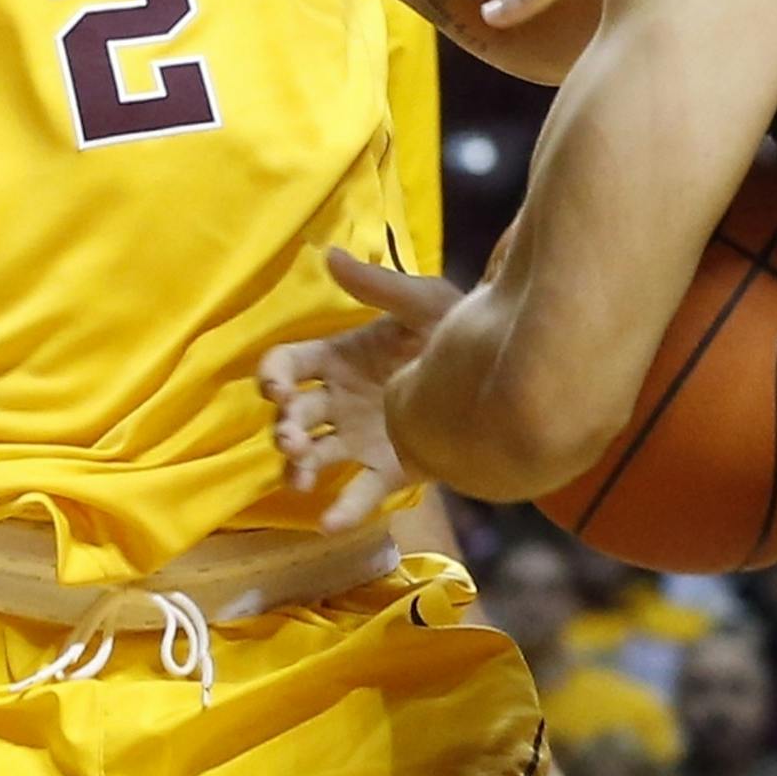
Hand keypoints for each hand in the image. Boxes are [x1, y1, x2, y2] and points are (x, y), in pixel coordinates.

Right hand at [259, 251, 461, 532]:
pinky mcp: (387, 470)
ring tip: (303, 475)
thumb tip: (330, 254)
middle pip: (295, 415)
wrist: (503, 375)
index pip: (288, 365)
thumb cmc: (454, 330)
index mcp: (339, 357)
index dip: (273, 375)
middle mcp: (339, 401)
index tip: (275, 386)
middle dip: (285, 426)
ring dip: (299, 467)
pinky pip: (358, 493)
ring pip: (314, 457)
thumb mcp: (422, 302)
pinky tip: (330, 520)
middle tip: (292, 436)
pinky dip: (342, 510)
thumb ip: (378, 286)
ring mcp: (358, 438)